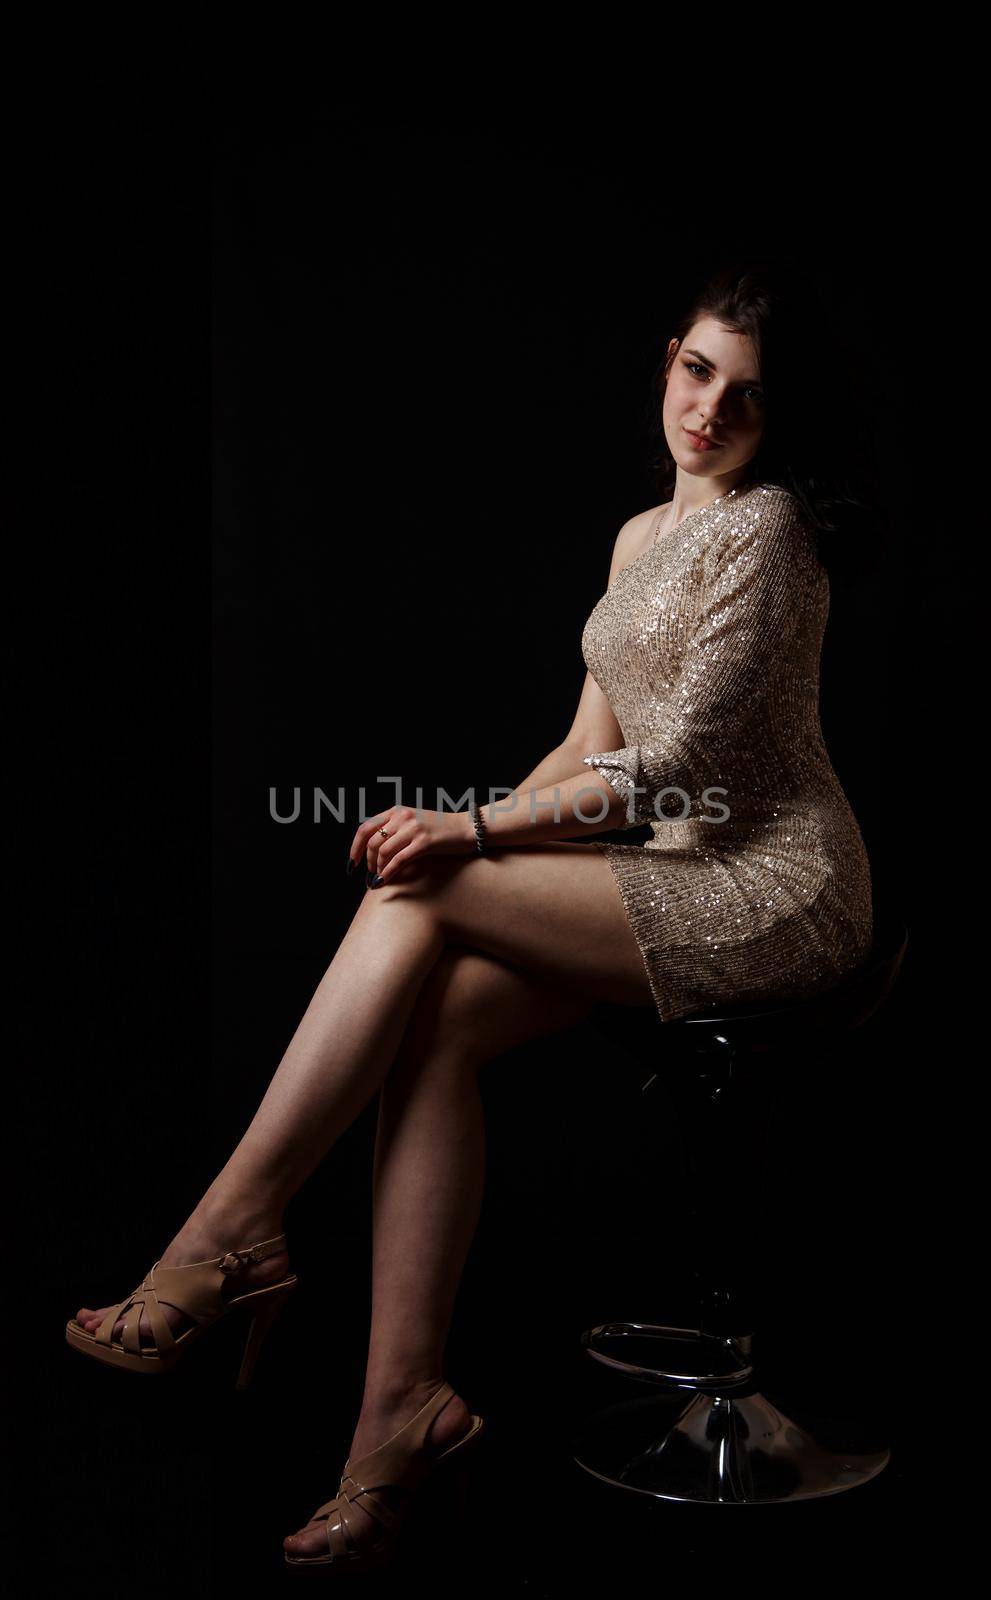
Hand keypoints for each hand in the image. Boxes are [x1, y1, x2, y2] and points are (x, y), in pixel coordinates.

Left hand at [349, 806, 476, 884]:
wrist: (468, 828)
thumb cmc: (442, 831)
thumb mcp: (414, 824)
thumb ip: (395, 831)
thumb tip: (375, 854)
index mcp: (397, 811)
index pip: (365, 828)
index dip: (355, 848)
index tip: (352, 864)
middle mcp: (402, 816)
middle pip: (372, 842)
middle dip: (368, 862)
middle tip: (371, 874)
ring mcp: (413, 828)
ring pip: (383, 852)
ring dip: (378, 869)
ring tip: (380, 879)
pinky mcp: (424, 842)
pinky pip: (398, 860)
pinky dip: (388, 873)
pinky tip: (384, 882)